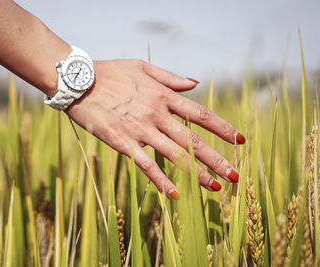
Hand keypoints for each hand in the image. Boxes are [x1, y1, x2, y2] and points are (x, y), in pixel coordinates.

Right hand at [65, 59, 244, 198]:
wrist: (79, 81)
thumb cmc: (111, 72)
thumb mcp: (143, 67)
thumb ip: (170, 78)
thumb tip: (195, 83)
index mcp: (163, 96)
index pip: (200, 115)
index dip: (222, 128)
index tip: (240, 140)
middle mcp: (156, 114)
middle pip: (193, 140)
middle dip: (217, 159)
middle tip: (236, 175)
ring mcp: (140, 130)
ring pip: (175, 155)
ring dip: (197, 173)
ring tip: (216, 187)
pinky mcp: (123, 143)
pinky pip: (146, 165)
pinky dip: (161, 180)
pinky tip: (176, 194)